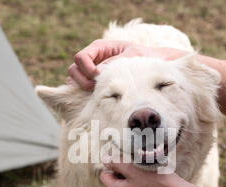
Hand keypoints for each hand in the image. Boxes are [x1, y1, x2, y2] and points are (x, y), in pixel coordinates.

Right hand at [68, 39, 188, 89]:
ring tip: (98, 94)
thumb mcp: (132, 57)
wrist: (152, 65)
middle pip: (73, 70)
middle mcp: (92, 60)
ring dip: (82, 89)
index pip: (80, 58)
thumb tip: (99, 74)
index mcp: (99, 48)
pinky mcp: (94, 84)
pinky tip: (97, 99)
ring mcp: (91, 72)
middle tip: (97, 89)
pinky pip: (81, 89)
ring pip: (73, 80)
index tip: (99, 77)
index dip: (87, 69)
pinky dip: (85, 95)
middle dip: (82, 81)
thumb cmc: (143, 58)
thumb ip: (115, 64)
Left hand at [99, 157, 185, 186]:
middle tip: (139, 165)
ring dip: (136, 179)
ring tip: (148, 174)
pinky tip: (155, 184)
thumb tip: (105, 160)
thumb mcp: (135, 169)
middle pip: (117, 182)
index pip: (105, 175)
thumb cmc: (158, 184)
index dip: (114, 165)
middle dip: (126, 172)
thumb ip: (117, 164)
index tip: (127, 160)